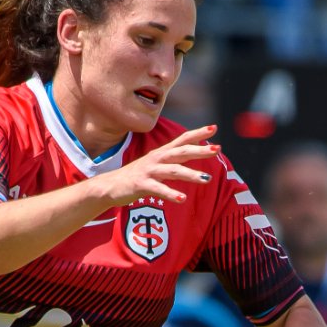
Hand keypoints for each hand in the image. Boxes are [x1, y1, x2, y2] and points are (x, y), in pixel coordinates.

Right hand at [89, 124, 219, 207]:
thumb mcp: (157, 164)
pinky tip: (183, 199)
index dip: (197, 133)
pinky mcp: (141, 184)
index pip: (182, 140)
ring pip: (173, 170)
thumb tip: (195, 153)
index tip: (214, 128)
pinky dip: (171, 194)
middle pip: (181, 152)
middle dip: (199, 150)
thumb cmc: (139, 175)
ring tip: (207, 179)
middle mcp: (157, 159)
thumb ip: (175, 160)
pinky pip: (158, 189)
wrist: (110, 185)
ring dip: (190, 174)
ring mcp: (149, 171)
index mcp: (162, 153)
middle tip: (216, 149)